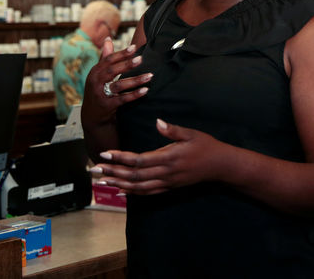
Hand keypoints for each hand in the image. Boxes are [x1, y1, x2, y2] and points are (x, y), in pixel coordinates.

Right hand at [82, 38, 151, 127]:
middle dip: (127, 64)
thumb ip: (105, 58)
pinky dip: (134, 94)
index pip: (109, 60)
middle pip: (112, 71)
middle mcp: (95, 82)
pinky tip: (145, 90)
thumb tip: (108, 39)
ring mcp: (100, 94)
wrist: (91, 116)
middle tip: (141, 59)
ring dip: (135, 80)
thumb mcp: (98, 75)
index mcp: (95, 72)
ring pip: (119, 85)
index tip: (134, 47)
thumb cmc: (97, 90)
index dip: (121, 53)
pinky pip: (123, 99)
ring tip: (149, 76)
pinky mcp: (107, 106)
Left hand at [90, 119, 229, 194]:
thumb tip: (157, 121)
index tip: (104, 154)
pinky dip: (132, 192)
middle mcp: (165, 173)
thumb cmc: (206, 146)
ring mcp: (167, 182)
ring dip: (117, 184)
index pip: (139, 160)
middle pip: (133, 176)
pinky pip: (147, 192)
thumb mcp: (191, 133)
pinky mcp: (169, 187)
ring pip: (138, 187)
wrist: (220, 165)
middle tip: (93, 170)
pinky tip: (120, 190)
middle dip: (112, 173)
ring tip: (101, 181)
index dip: (120, 158)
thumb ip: (173, 130)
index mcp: (169, 157)